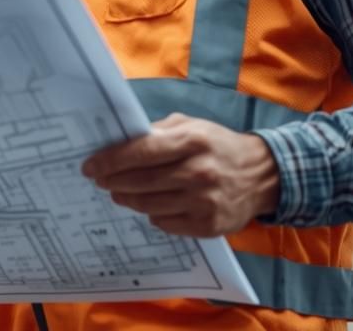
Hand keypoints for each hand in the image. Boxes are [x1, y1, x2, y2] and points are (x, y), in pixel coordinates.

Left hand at [81, 113, 279, 237]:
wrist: (262, 175)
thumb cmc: (218, 146)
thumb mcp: (192, 126)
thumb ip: (158, 132)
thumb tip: (120, 141)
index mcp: (193, 141)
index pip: (142, 152)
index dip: (111, 160)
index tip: (90, 166)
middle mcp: (200, 172)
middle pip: (142, 182)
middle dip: (114, 182)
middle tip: (100, 181)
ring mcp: (204, 202)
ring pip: (150, 205)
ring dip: (128, 199)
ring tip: (120, 193)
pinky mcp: (208, 226)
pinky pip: (166, 223)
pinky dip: (153, 214)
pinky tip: (150, 205)